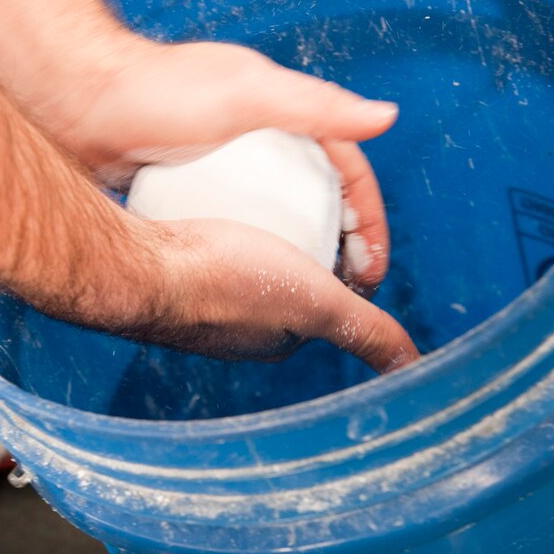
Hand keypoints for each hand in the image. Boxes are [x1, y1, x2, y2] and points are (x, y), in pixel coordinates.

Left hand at [49, 38, 395, 289]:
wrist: (81, 109)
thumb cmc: (157, 94)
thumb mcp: (247, 96)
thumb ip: (316, 106)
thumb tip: (385, 116)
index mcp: (287, 115)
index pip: (349, 173)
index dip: (369, 221)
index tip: (374, 266)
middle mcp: (262, 142)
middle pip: (319, 199)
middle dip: (340, 246)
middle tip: (349, 295)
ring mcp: (226, 169)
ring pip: (278, 218)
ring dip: (299, 255)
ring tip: (308, 301)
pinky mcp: (193, 191)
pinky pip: (237, 227)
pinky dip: (252, 253)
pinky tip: (251, 281)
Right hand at [142, 218, 417, 371]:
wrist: (141, 266)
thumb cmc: (223, 281)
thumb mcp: (316, 302)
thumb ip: (366, 332)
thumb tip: (412, 365)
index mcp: (276, 337)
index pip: (325, 291)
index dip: (340, 252)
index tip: (340, 214)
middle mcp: (239, 327)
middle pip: (287, 271)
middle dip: (301, 236)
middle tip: (304, 193)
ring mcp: (202, 302)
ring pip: (248, 256)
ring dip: (261, 227)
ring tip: (265, 187)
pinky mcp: (173, 272)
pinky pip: (210, 245)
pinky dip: (220, 221)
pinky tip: (219, 195)